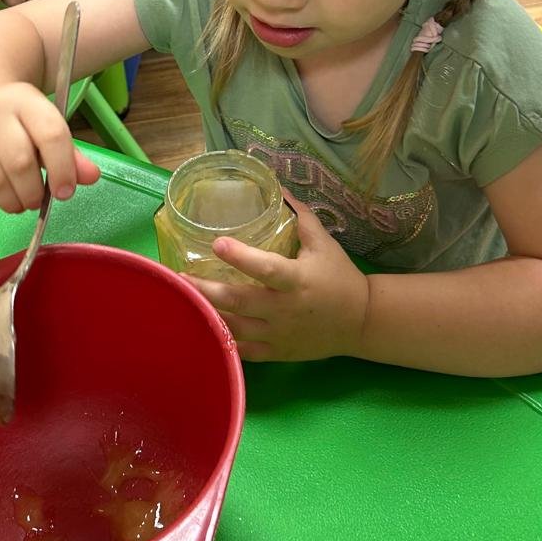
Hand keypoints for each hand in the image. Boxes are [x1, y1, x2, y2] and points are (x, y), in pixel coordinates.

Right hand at [0, 82, 100, 212]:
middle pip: (19, 163)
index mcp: (25, 99)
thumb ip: (70, 153)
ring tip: (17, 201)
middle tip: (35, 200)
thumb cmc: (16, 119)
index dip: (63, 170)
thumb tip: (90, 177)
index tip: (64, 192)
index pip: (51, 135)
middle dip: (32, 193)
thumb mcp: (46, 124)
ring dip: (10, 202)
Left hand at [189, 195, 369, 360]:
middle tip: (181, 277)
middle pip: (240, 301)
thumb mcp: (324, 244)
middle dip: (207, 289)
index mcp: (298, 280)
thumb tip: (278, 188)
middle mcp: (285, 309)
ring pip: (236, 327)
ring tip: (183, 298)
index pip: (266, 268)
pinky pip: (244, 350)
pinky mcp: (277, 352)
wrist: (360, 322)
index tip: (217, 242)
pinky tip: (203, 325)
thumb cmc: (340, 277)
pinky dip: (223, 339)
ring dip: (208, 313)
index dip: (241, 257)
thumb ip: (301, 217)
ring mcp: (279, 334)